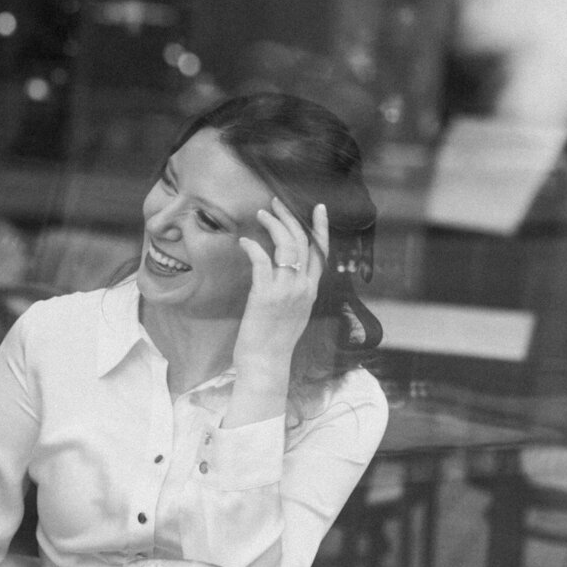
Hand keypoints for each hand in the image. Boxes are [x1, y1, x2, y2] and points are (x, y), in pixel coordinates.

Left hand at [233, 197, 329, 373]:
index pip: (321, 252)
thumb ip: (296, 291)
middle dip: (289, 218)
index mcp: (312, 291)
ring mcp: (286, 291)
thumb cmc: (275, 340)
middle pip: (302, 242)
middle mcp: (303, 288)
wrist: (266, 362)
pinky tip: (245, 241)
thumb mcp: (294, 313)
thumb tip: (285, 273)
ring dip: (273, 225)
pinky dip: (253, 247)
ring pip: (285, 246)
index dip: (320, 228)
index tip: (317, 207)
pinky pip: (261, 261)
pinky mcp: (265, 295)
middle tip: (275, 204)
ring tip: (261, 214)